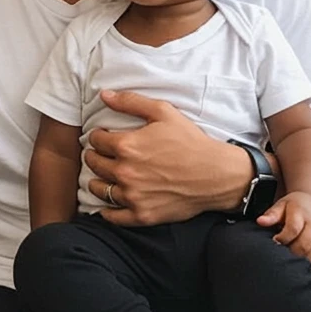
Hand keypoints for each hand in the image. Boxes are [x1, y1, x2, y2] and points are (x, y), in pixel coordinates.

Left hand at [85, 90, 247, 225]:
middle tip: (100, 154)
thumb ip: (131, 102)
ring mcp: (132, 196)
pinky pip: (113, 216)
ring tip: (102, 176)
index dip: (98, 136)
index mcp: (126, 146)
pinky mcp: (141, 214)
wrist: (215, 174)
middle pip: (94, 164)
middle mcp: (124, 172)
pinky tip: (108, 203)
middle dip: (94, 156)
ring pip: (98, 189)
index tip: (103, 136)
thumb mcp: (163, 112)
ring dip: (97, 181)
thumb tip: (104, 95)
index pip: (96, 140)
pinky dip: (107, 210)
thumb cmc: (191, 142)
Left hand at [256, 192, 310, 268]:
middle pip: (304, 246)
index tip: (274, 241)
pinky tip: (300, 265)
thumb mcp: (281, 205)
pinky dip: (310, 266)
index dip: (282, 238)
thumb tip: (261, 221)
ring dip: (300, 262)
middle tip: (280, 253)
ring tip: (288, 260)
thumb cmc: (294, 206)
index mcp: (301, 214)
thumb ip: (271, 214)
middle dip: (290, 253)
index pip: (293, 228)